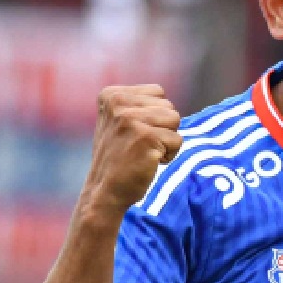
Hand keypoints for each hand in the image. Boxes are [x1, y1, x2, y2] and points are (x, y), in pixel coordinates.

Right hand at [82, 85, 182, 216]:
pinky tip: (148, 161)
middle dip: (162, 128)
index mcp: (111, 95)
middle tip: (139, 145)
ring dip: (167, 140)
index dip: (155, 115)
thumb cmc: (118, 157)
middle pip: (169, 106)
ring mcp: (131, 120)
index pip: (158, 92)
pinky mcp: (146, 137)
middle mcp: (118, 103)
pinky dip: (169, 155)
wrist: (105, 190)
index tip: (134, 131)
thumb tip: (162, 94)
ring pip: (175, 120)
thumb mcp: (117, 121)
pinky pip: (178, 140)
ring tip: (144, 151)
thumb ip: (136, 104)